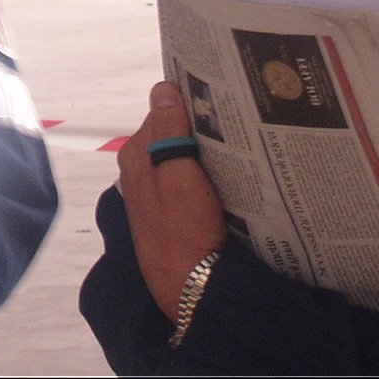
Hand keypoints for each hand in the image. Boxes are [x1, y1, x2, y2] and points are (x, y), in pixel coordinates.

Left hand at [117, 81, 226, 319]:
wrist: (194, 289)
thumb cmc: (184, 232)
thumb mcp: (178, 177)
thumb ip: (168, 132)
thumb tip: (162, 88)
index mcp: (136, 155)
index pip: (162, 113)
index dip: (188, 103)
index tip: (221, 96)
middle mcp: (142, 171)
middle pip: (174, 135)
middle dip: (200, 127)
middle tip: (240, 121)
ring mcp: (158, 193)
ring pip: (185, 158)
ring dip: (208, 152)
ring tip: (243, 143)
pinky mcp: (175, 213)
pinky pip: (193, 182)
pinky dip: (209, 174)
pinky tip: (233, 175)